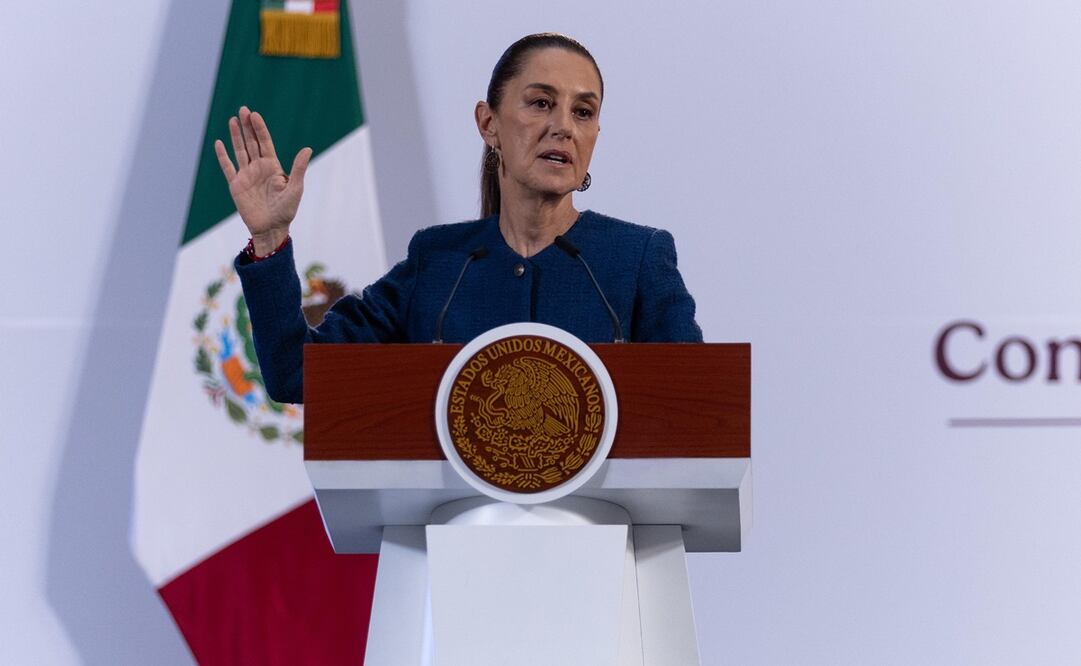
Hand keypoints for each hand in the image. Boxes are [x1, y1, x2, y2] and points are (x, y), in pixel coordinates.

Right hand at [214, 106, 311, 254]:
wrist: (271, 228)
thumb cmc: (286, 210)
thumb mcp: (295, 188)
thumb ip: (299, 168)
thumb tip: (308, 148)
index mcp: (273, 167)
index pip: (265, 142)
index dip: (259, 129)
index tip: (254, 115)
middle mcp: (259, 168)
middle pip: (252, 142)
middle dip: (247, 127)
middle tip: (243, 109)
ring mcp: (246, 175)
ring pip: (240, 151)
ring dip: (236, 136)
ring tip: (233, 120)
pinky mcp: (236, 185)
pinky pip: (228, 167)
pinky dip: (223, 156)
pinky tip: (219, 143)